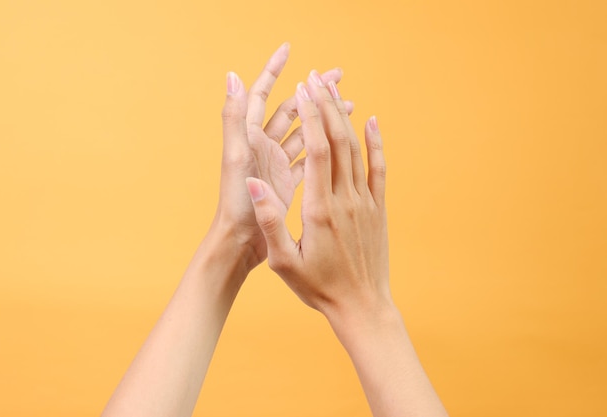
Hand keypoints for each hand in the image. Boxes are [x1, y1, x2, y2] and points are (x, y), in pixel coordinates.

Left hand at [212, 44, 350, 273]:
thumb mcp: (236, 159)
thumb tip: (232, 75)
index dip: (273, 70)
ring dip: (323, 117)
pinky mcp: (286, 180)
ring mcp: (275, 163)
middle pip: (289, 109)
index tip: (289, 50)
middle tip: (336, 75)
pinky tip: (341, 139)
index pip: (261, 94)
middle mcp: (262, 145)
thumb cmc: (235, 204)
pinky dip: (322, 146)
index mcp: (249, 136)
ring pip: (303, 131)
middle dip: (311, 91)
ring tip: (348, 102)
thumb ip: (234, 118)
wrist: (240, 243)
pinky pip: (307, 156)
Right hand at [246, 70, 389, 316]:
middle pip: (338, 141)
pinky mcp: (377, 208)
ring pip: (357, 150)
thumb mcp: (284, 261)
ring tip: (332, 91)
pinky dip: (376, 142)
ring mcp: (365, 202)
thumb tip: (255, 182)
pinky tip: (372, 121)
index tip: (302, 91)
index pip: (317, 151)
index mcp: (320, 210)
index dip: (311, 117)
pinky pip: (379, 168)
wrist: (362, 305)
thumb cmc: (318, 286)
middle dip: (325, 106)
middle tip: (314, 79)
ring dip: (344, 118)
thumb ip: (270, 220)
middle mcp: (346, 200)